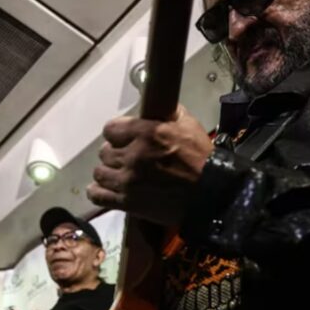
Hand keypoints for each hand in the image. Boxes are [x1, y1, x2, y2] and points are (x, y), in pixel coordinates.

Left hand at [88, 105, 213, 226]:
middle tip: (126, 158)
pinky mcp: (128, 203)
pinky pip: (97, 196)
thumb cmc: (202, 159)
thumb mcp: (188, 125)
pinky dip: (99, 192)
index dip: (117, 133)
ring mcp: (128, 181)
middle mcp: (133, 156)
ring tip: (119, 174)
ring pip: (100, 172)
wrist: (212, 195)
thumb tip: (154, 107)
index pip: (110, 129)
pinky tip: (107, 189)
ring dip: (108, 172)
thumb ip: (167, 113)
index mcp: (146, 133)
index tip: (123, 138)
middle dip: (115, 153)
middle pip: (104, 151)